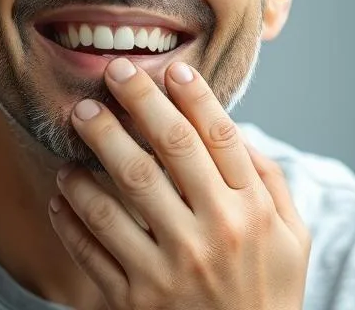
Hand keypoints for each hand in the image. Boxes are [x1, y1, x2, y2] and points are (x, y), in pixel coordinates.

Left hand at [48, 57, 310, 309]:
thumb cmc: (267, 294)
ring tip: (78, 120)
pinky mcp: (133, 301)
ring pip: (120, 194)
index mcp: (253, 215)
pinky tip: (62, 189)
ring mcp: (170, 270)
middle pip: (168, 151)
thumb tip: (234, 129)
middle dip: (136, 103)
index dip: (194, 97)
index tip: (171, 68)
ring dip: (93, 150)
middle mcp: (213, 236)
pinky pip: (91, 247)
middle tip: (111, 73)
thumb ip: (270, 182)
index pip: (220, 139)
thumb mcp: (291, 239)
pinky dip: (71, 213)